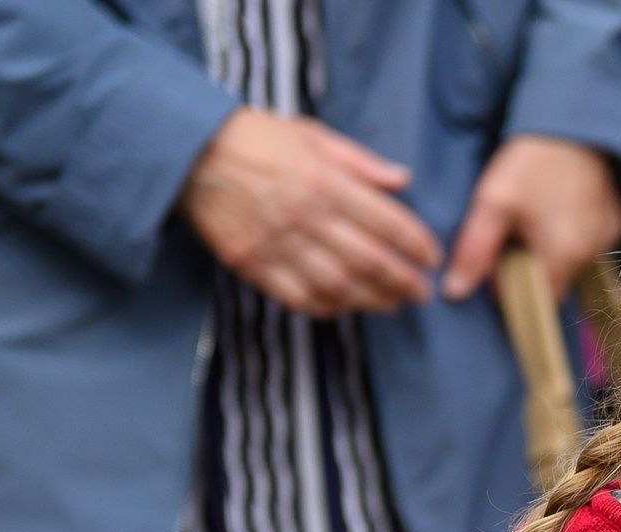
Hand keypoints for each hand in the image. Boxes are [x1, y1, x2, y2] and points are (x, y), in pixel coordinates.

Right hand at [180, 107, 441, 315]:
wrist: (188, 150)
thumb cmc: (255, 137)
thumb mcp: (311, 134)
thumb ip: (359, 161)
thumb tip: (402, 180)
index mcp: (324, 180)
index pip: (387, 221)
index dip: (416, 244)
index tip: (431, 258)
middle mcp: (305, 216)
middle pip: (369, 261)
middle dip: (403, 282)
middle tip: (422, 293)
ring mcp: (276, 244)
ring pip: (338, 286)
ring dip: (372, 301)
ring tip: (392, 304)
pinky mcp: (251, 263)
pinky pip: (298, 298)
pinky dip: (328, 307)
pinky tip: (345, 307)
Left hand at [444, 134, 620, 299]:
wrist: (576, 120)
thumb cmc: (533, 161)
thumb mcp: (494, 201)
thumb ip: (475, 250)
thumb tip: (454, 292)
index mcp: (562, 258)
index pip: (531, 299)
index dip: (508, 281)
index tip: (497, 250)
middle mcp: (591, 256)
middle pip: (551, 282)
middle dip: (529, 264)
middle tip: (514, 227)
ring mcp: (607, 239)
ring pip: (568, 263)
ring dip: (549, 249)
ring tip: (537, 212)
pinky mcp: (615, 222)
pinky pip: (587, 243)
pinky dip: (571, 234)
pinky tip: (560, 206)